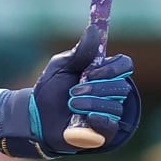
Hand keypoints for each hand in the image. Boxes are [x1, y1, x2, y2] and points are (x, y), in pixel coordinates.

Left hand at [28, 23, 138, 154]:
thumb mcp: (61, 66)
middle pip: (121, 86)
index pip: (125, 65)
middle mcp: (109, 92)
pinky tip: (89, 117)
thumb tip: (94, 28)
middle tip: (74, 90)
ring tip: (71, 103)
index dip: (114, 68)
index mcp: (103, 73)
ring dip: (92, 103)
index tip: (94, 71)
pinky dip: (101, 119)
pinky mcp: (102, 132)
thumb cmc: (50, 89)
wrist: (35, 115)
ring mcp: (108, 112)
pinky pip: (112, 126)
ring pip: (115, 106)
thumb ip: (80, 52)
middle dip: (98, 87)